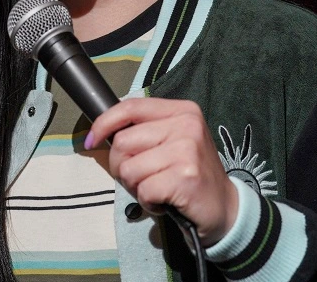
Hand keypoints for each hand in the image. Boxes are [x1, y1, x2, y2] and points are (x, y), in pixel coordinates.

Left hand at [86, 97, 238, 245]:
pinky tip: (165, 202)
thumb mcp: (171, 142)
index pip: (129, 107)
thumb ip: (143, 132)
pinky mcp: (185, 177)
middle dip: (121, 166)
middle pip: (122, 142)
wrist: (225, 208)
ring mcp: (187, 150)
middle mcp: (186, 125)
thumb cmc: (188, 175)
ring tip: (158, 189)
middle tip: (142, 179)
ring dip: (136, 187)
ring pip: (129, 169)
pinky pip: (143, 190)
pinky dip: (148, 202)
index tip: (91, 141)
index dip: (103, 124)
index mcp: (181, 111)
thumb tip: (100, 133)